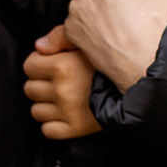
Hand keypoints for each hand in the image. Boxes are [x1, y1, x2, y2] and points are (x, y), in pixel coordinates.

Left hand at [24, 25, 101, 139]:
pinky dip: (53, 124)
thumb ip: (61, 36)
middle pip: (30, 89)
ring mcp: (67, 112)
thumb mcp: (88, 41)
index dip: (38, 64)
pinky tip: (65, 114)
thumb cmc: (111, 64)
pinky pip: (47, 130)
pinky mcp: (74, 130)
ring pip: (36, 111)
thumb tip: (39, 46)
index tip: (50, 64)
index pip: (29, 66)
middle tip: (58, 81)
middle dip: (41, 84)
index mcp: (63, 66)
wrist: (137, 88)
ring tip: (63, 98)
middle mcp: (62, 90)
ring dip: (46, 105)